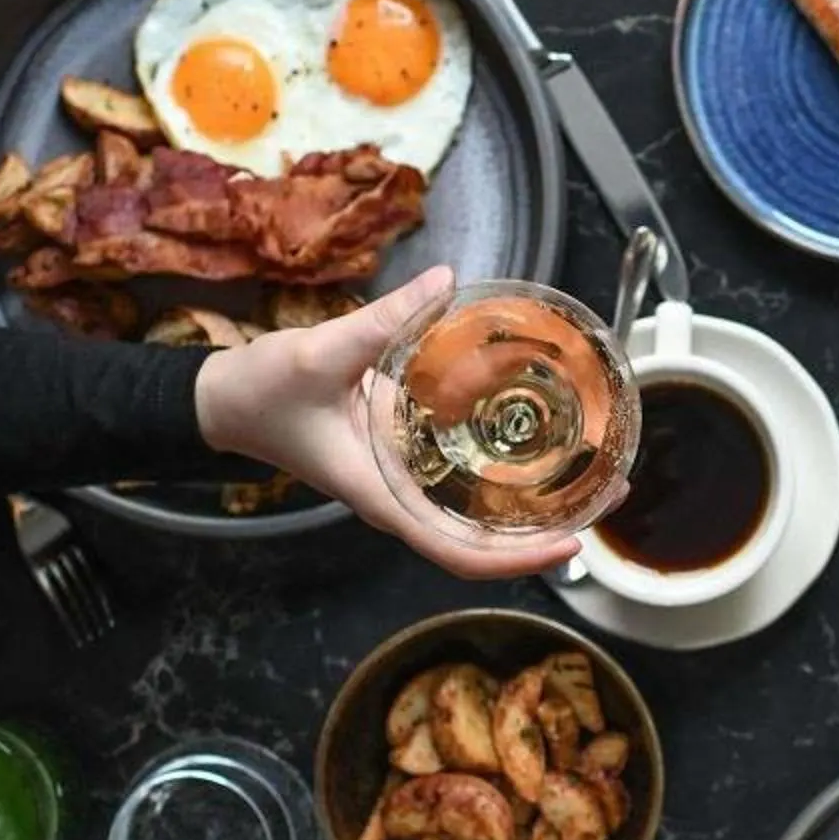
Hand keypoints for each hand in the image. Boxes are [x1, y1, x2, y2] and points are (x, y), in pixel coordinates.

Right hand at [191, 266, 580, 578]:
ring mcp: (405, 479)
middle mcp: (401, 497)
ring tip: (597, 470)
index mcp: (382, 495)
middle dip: (546, 530)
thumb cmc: (262, 393)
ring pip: (477, 511)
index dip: (516, 558)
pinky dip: (503, 464)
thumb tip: (445, 281)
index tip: (570, 544)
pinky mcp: (405, 454)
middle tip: (613, 493)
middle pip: (482, 541)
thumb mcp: (319, 353)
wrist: (225, 400)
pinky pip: (461, 473)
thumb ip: (383, 319)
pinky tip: (542, 433)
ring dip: (535, 500)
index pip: (456, 552)